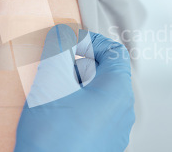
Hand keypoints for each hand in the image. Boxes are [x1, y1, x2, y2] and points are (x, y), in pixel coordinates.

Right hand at [15, 26, 134, 151]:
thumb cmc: (53, 137)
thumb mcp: (51, 82)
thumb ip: (58, 48)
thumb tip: (63, 32)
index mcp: (117, 91)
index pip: (114, 51)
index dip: (90, 41)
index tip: (67, 45)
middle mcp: (122, 112)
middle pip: (106, 74)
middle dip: (77, 65)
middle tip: (53, 70)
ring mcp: (113, 133)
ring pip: (97, 96)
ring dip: (74, 87)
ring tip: (50, 94)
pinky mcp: (101, 147)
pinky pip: (92, 117)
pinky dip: (75, 107)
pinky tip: (54, 117)